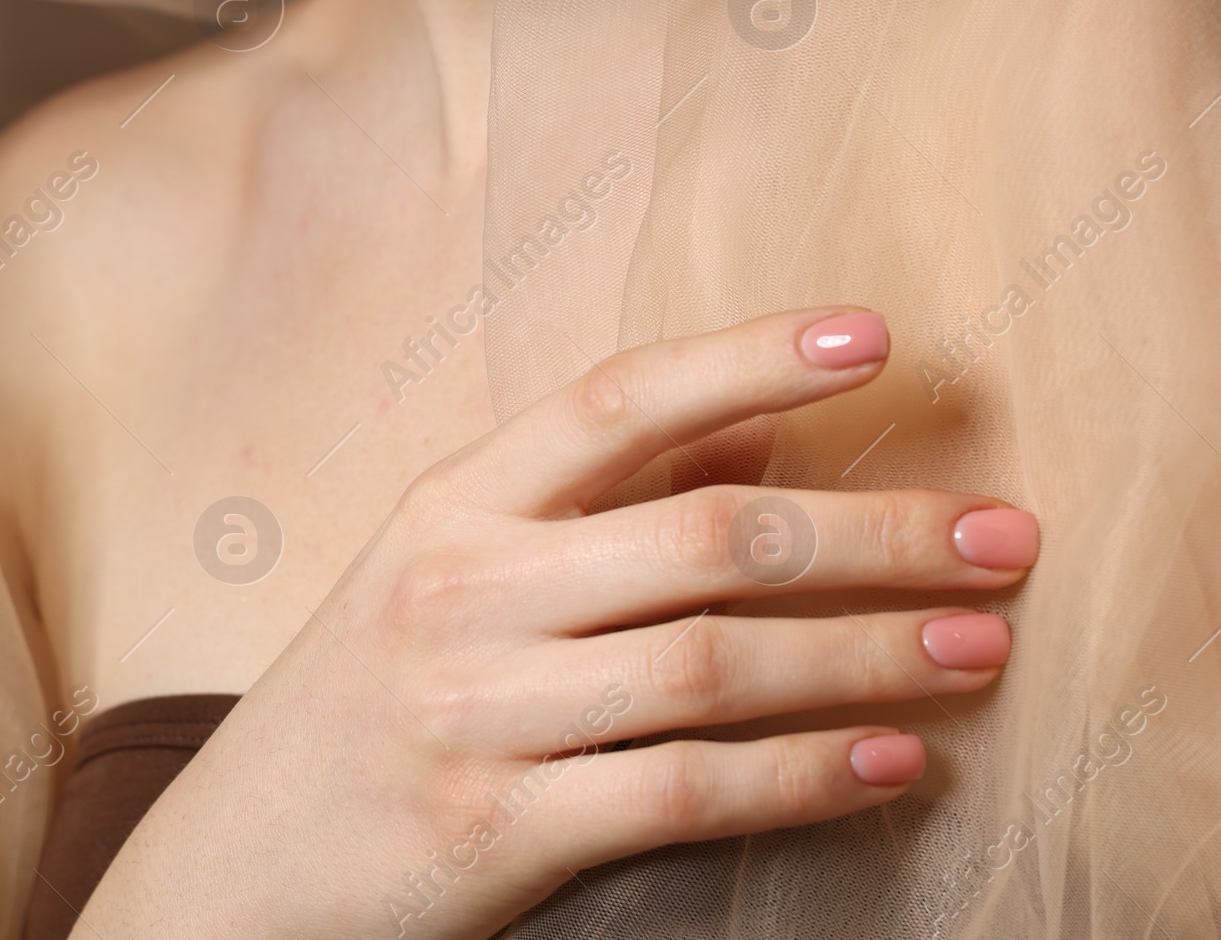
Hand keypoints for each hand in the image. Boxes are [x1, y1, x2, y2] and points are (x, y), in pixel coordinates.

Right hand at [86, 307, 1038, 939]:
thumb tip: (756, 434)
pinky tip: (892, 763)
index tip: (877, 335)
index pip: (617, 398)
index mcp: (449, 503)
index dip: (750, 355)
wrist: (215, 886)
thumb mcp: (438, 574)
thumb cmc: (357, 706)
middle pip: (708, 534)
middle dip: (877, 529)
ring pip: (718, 662)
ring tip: (982, 645)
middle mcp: (463, 588)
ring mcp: (476, 713)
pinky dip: (803, 777)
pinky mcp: (495, 834)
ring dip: (871, 651)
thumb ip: (583, 504)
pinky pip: (684, 791)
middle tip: (1005, 537)